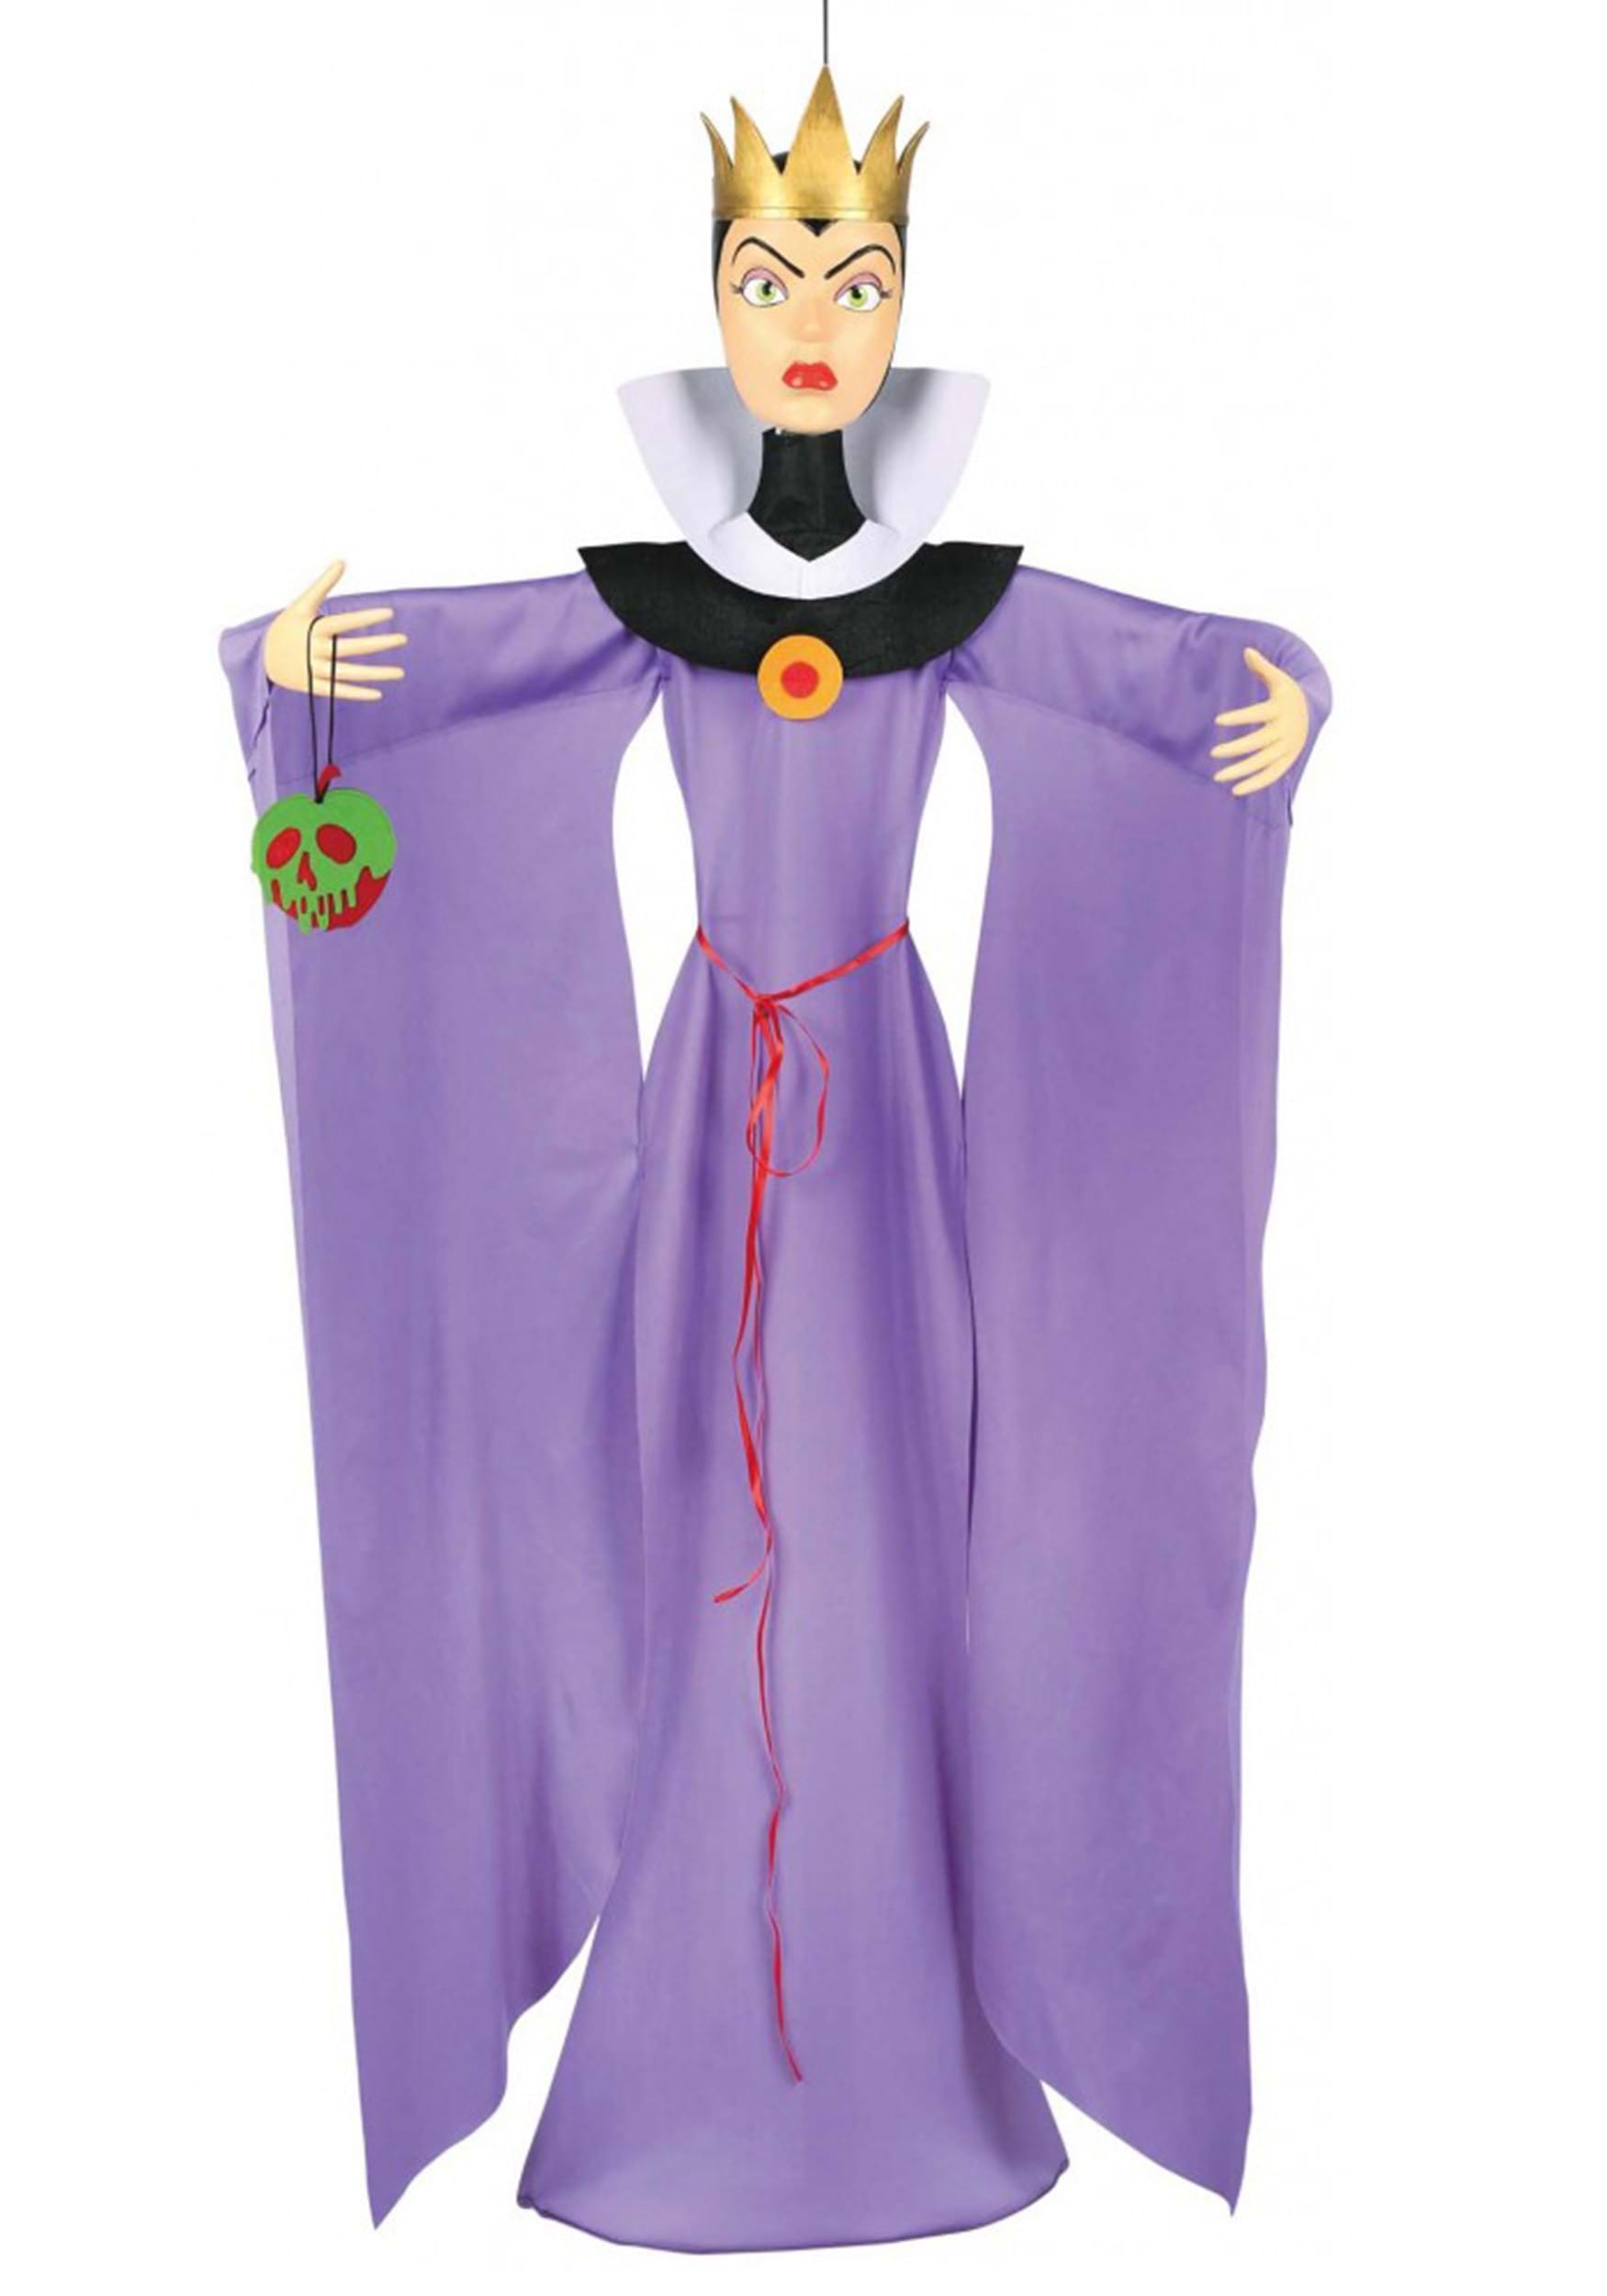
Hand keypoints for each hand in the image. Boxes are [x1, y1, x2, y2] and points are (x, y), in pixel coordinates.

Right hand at [263, 558, 407, 701]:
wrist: (261, 656)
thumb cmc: (288, 626)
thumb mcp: (301, 603)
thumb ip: (323, 584)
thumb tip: (342, 561)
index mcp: (313, 628)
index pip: (344, 622)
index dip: (366, 618)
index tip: (389, 613)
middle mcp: (314, 650)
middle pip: (351, 648)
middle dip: (378, 644)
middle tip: (403, 639)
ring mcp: (313, 670)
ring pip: (349, 673)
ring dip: (376, 674)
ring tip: (400, 673)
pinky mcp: (313, 687)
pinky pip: (338, 691)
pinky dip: (358, 693)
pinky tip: (378, 693)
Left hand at [1209, 645, 1309, 796]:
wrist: (1311, 711)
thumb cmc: (1287, 693)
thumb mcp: (1279, 678)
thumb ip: (1262, 667)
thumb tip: (1247, 650)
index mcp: (1280, 709)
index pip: (1257, 713)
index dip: (1239, 716)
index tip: (1218, 720)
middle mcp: (1285, 730)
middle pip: (1259, 743)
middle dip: (1236, 749)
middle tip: (1213, 753)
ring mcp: (1287, 748)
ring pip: (1263, 762)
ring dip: (1241, 771)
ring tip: (1218, 777)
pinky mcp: (1288, 760)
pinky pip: (1271, 775)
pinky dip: (1255, 783)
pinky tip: (1236, 790)